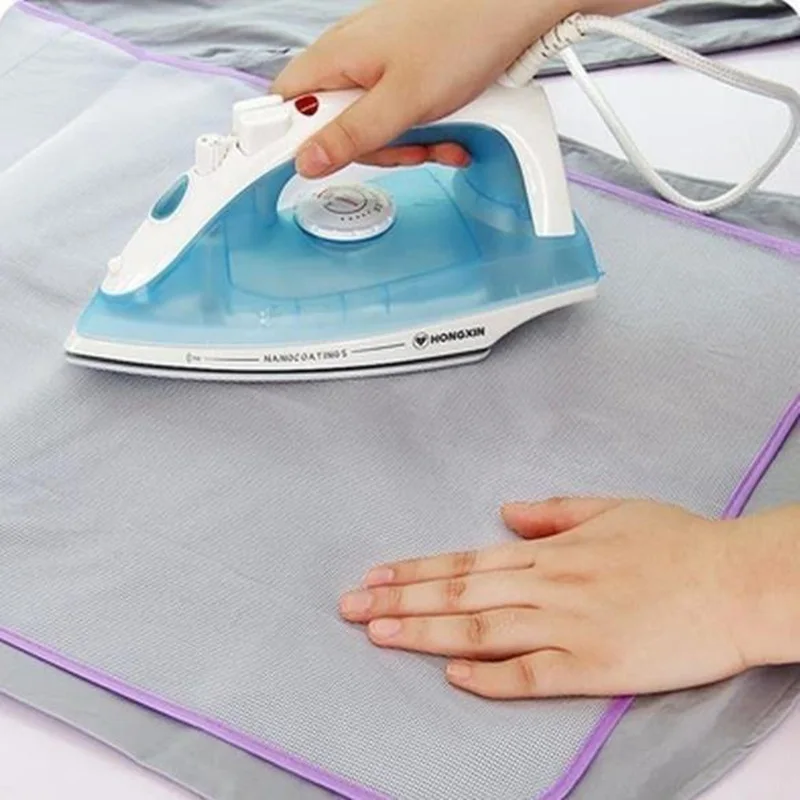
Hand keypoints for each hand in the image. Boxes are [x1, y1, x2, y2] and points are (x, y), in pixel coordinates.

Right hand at [272, 0, 581, 177]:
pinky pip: (398, 116)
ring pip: (370, 128)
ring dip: (406, 145)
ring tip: (438, 139)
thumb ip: (351, 136)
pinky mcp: (404, 75)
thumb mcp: (403, 101)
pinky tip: (448, 134)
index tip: (300, 171)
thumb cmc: (463, 34)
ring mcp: (377, 68)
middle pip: (333, 128)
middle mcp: (349, 60)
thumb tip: (305, 162)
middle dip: (372, 151)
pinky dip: (422, 131)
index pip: (282, 109)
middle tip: (404, 149)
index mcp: (334, 59)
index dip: (284, 143)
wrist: (515, 7)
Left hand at [339, 497, 763, 698]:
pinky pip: (533, 674)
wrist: (735, 581)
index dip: (415, 570)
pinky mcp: (596, 666)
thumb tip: (505, 512)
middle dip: (400, 600)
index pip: (465, 560)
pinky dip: (491, 677)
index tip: (375, 576)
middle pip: (460, 592)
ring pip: (482, 628)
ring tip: (378, 634)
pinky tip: (454, 678)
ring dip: (426, 632)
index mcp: (551, 551)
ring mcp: (569, 626)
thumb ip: (554, 512)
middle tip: (350, 607)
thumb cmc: (678, 542)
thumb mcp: (612, 508)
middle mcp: (550, 586)